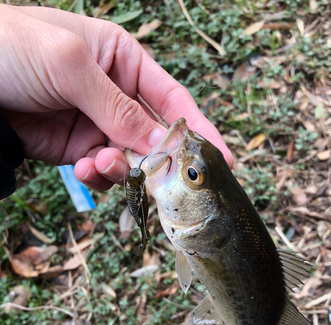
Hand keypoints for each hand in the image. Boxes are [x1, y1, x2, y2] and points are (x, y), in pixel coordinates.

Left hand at [0, 5, 232, 190]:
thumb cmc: (13, 48)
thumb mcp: (71, 67)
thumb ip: (118, 108)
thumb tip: (163, 143)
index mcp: (122, 60)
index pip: (172, 98)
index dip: (197, 127)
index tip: (220, 157)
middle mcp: (114, 94)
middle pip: (154, 135)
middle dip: (158, 158)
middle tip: (164, 179)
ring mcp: (96, 124)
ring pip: (130, 158)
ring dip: (122, 169)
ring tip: (100, 164)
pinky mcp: (77, 149)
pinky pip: (103, 170)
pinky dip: (100, 176)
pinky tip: (85, 169)